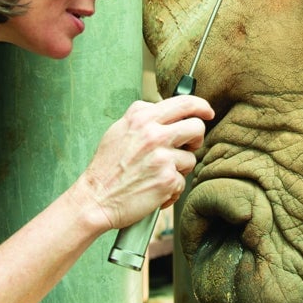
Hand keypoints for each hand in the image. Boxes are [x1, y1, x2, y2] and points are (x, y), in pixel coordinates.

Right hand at [74, 95, 214, 229]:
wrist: (95, 199)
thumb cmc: (106, 168)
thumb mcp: (119, 130)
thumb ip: (143, 117)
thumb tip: (167, 110)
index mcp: (142, 119)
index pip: (184, 103)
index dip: (201, 106)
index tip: (207, 112)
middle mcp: (153, 135)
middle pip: (197, 127)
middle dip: (195, 139)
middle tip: (186, 147)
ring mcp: (162, 157)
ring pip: (191, 158)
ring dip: (179, 168)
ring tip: (157, 173)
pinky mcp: (167, 180)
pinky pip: (182, 181)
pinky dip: (171, 188)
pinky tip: (154, 189)